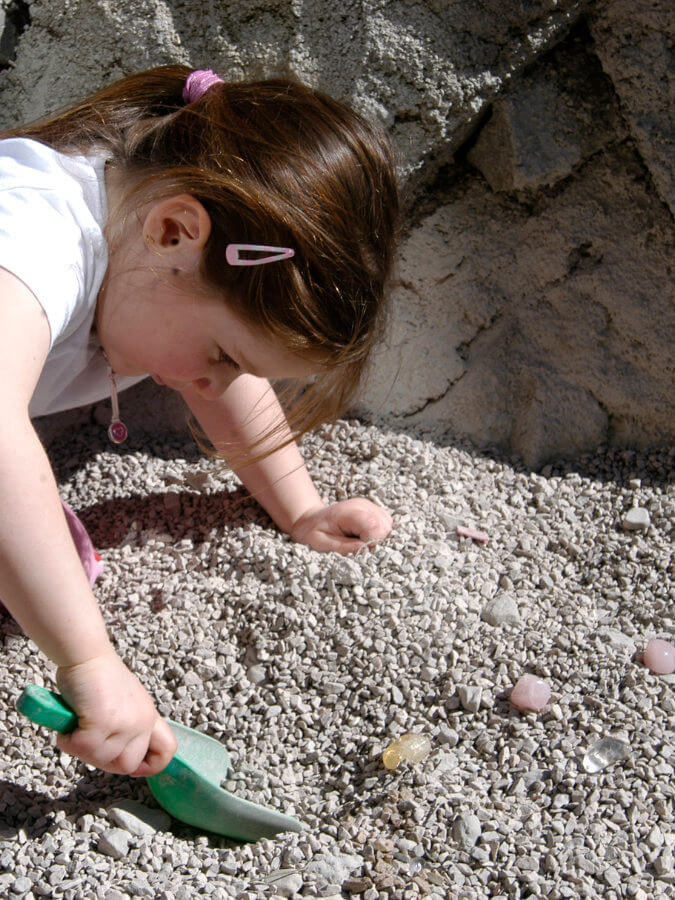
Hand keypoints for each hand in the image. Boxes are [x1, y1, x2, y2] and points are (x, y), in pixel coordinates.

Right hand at [55, 650, 176, 776]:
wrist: (86, 653)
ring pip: (101, 759)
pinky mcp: (103, 723)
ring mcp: (125, 723)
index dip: (147, 765)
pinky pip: (81, 748)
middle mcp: (142, 721)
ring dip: (81, 748)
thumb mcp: (124, 703)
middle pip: (127, 765)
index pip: (166, 751)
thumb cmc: (98, 676)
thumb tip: (116, 757)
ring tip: (76, 725)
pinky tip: (67, 725)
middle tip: (88, 742)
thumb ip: (126, 727)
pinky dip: (68, 741)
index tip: (123, 762)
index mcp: (149, 716)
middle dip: (103, 760)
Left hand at [290, 498, 392, 553]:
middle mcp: (362, 505)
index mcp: (348, 512)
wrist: (312, 519)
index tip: (360, 550)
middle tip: (358, 546)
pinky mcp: (373, 510)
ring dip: (379, 538)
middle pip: (384, 526)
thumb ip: (343, 546)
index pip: (373, 525)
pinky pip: (386, 523)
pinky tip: (365, 536)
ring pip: (389, 525)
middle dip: (376, 542)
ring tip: (360, 541)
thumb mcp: (322, 543)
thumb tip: (364, 550)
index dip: (371, 542)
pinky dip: (380, 534)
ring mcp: (369, 506)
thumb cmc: (314, 532)